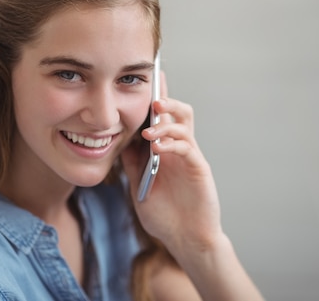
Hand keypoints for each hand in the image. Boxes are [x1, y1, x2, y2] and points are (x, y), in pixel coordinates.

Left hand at [121, 72, 223, 256]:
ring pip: (185, 124)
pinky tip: (157, 149)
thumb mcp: (139, 185)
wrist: (184, 239)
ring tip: (149, 130)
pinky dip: (172, 144)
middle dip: (165, 100)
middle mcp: (179, 149)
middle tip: (151, 100)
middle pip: (179, 112)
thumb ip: (133, 163)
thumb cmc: (164, 214)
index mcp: (166, 150)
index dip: (157, 98)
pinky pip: (188, 148)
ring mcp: (190, 157)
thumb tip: (119, 139)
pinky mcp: (199, 169)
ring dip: (166, 122)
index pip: (162, 118)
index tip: (148, 79)